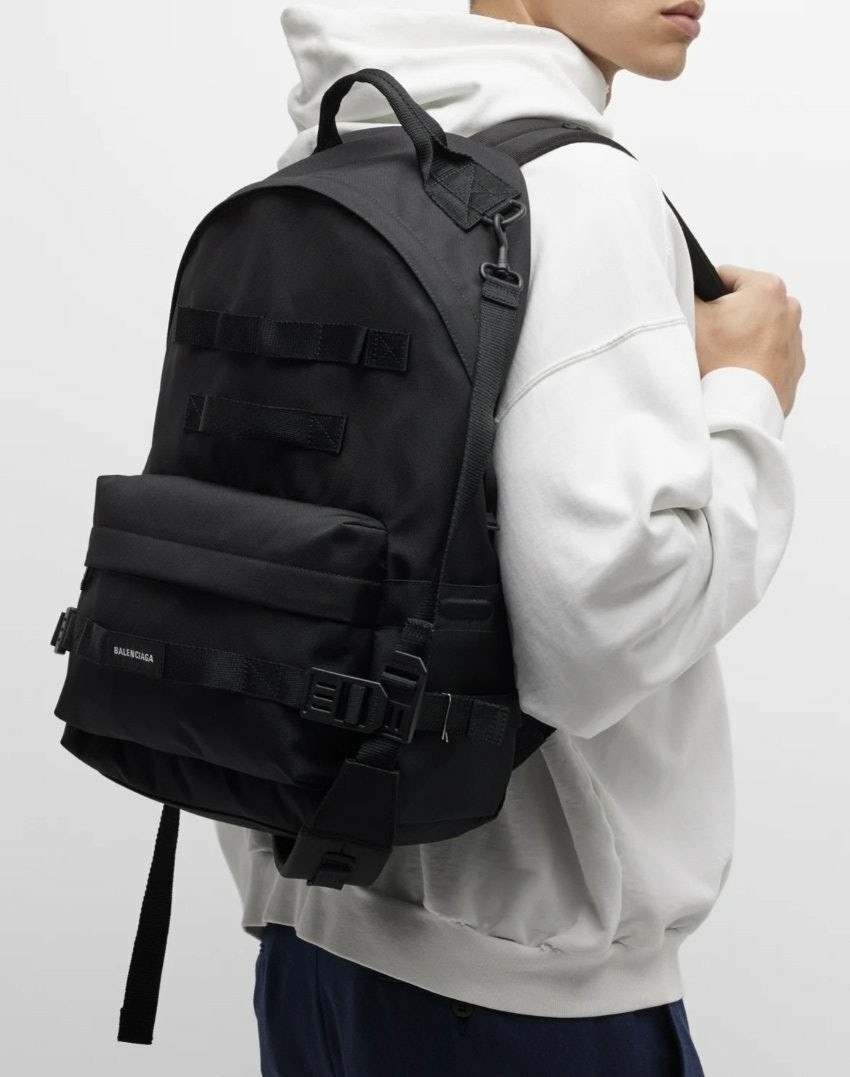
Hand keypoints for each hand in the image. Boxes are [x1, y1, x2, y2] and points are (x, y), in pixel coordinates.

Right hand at [694, 264, 804, 417]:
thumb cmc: (721, 363)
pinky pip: (767, 353)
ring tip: (723, 358)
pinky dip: (753, 358)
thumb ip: (689, 292)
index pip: (726, 276)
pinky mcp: (793, 365)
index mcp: (767, 289)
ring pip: (756, 328)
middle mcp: (788, 309)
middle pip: (744, 303)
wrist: (738, 409)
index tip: (701, 314)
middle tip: (711, 339)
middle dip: (727, 317)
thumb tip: (689, 289)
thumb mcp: (693, 317)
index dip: (706, 294)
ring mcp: (794, 339)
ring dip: (741, 338)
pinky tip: (737, 370)